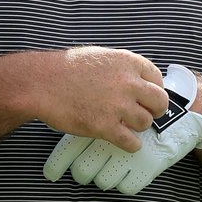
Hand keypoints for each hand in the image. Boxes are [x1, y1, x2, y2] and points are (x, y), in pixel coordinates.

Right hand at [44, 64, 201, 192]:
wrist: (41, 83)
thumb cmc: (67, 68)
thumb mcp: (101, 57)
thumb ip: (122, 68)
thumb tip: (138, 81)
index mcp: (128, 63)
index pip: (157, 79)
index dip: (153, 90)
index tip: (147, 98)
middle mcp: (128, 83)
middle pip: (159, 102)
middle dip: (154, 110)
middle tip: (144, 114)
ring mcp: (118, 106)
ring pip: (145, 122)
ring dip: (138, 126)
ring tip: (125, 125)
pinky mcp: (105, 126)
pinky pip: (131, 142)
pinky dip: (131, 145)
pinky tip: (125, 142)